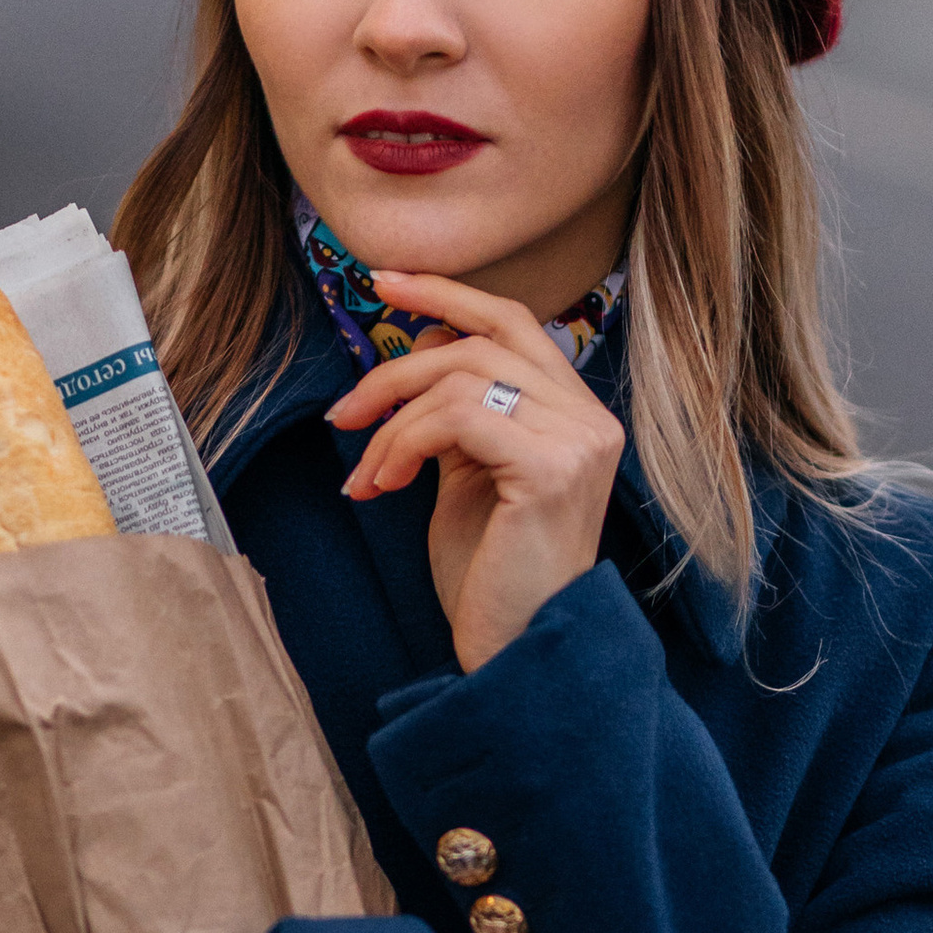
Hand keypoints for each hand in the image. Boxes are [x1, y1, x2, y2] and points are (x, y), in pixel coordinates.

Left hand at [326, 270, 626, 671]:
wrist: (515, 652)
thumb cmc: (490, 574)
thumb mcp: (469, 476)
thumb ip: (458, 414)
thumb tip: (417, 352)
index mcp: (577, 413)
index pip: (512, 322)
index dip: (446, 294)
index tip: (382, 281)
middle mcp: (590, 419)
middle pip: (479, 343)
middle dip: (395, 370)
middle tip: (342, 413)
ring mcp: (579, 441)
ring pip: (459, 379)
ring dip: (392, 423)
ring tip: (367, 475)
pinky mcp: (551, 469)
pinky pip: (454, 419)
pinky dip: (403, 445)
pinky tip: (383, 488)